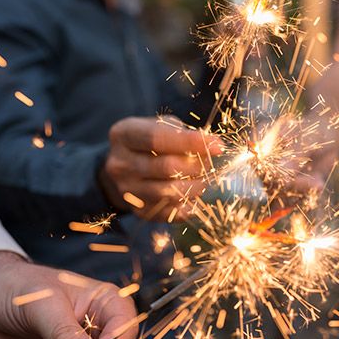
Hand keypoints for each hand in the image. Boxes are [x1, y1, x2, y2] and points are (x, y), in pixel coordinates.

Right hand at [101, 116, 222, 220]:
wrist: (125, 169)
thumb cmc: (150, 143)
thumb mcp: (159, 126)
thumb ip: (182, 133)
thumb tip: (214, 146)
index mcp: (123, 135)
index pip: (157, 138)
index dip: (191, 142)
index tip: (218, 145)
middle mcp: (120, 165)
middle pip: (167, 167)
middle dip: (197, 166)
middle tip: (210, 164)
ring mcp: (128, 191)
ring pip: (171, 192)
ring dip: (196, 186)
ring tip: (205, 179)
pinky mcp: (140, 211)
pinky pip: (172, 211)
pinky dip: (190, 204)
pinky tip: (195, 194)